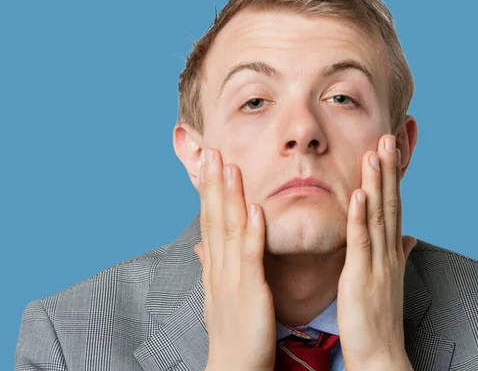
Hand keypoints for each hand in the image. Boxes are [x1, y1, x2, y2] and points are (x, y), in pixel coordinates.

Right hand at [193, 148, 275, 370]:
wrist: (234, 366)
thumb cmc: (232, 330)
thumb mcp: (218, 293)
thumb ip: (210, 265)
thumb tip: (199, 244)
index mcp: (215, 266)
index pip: (210, 220)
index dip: (209, 190)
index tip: (209, 162)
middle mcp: (219, 267)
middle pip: (214, 218)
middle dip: (213, 183)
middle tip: (212, 150)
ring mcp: (232, 278)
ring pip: (229, 230)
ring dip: (230, 197)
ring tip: (230, 167)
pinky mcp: (249, 292)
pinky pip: (250, 258)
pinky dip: (252, 233)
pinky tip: (256, 210)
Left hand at [337, 135, 416, 370]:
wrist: (381, 355)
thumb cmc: (379, 318)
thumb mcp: (390, 279)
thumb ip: (398, 253)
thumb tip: (409, 236)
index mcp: (392, 251)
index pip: (394, 206)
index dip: (393, 177)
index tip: (392, 150)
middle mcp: (389, 252)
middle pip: (390, 203)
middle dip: (390, 169)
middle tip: (389, 136)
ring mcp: (378, 263)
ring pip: (378, 216)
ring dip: (377, 183)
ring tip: (376, 153)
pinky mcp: (361, 277)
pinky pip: (361, 242)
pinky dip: (360, 217)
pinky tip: (357, 194)